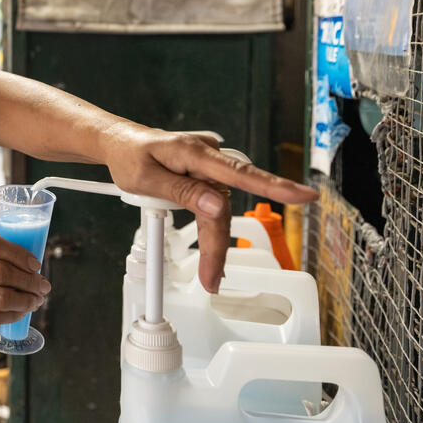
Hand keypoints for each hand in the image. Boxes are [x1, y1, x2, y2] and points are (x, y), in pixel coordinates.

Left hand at [102, 123, 317, 292]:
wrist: (118, 143)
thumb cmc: (129, 156)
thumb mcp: (145, 178)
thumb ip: (182, 191)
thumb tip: (218, 205)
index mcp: (194, 153)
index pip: (240, 173)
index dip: (275, 187)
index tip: (304, 196)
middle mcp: (206, 157)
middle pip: (224, 206)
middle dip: (219, 245)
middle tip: (212, 279)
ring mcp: (206, 165)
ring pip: (219, 210)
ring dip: (215, 241)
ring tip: (209, 273)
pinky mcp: (203, 173)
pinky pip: (213, 204)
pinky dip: (211, 227)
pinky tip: (209, 249)